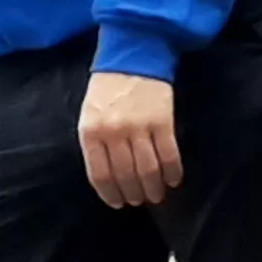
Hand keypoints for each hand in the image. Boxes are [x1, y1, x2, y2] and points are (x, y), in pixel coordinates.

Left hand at [78, 72, 184, 209]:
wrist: (132, 58)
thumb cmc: (107, 90)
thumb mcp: (89, 116)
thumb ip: (95, 143)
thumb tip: (106, 176)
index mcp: (91, 132)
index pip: (100, 174)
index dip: (110, 193)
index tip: (117, 203)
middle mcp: (114, 132)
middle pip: (125, 175)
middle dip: (133, 194)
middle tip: (138, 202)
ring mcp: (139, 127)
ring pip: (148, 169)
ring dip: (153, 188)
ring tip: (155, 196)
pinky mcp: (162, 121)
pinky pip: (169, 155)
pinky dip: (172, 172)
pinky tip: (172, 181)